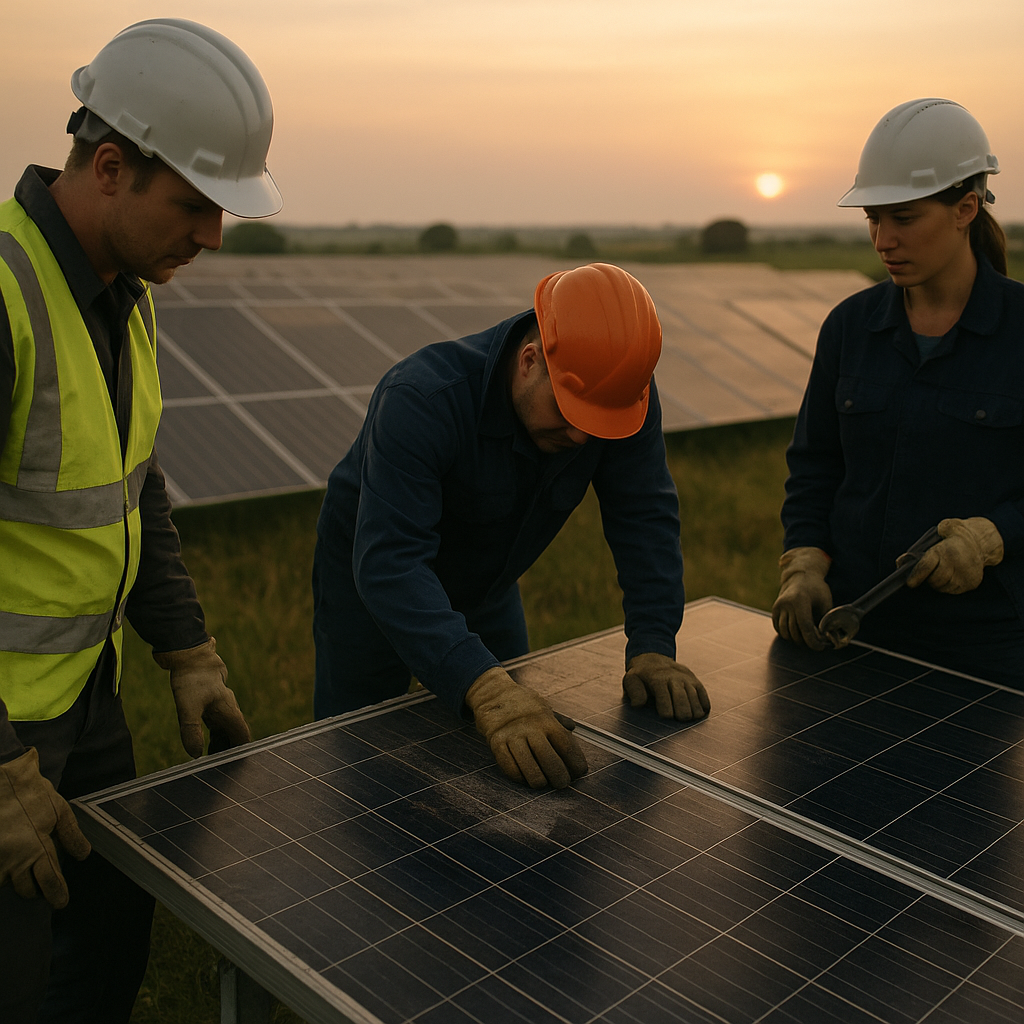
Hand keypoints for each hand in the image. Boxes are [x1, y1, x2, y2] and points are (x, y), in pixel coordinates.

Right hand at [0, 748, 90, 907]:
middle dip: (36, 889)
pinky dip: (2, 871)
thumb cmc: (29, 792)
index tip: (61, 902)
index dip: (57, 894)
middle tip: (42, 883)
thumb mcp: (58, 808)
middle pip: (26, 890)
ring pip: (7, 883)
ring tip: (23, 866)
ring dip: (15, 879)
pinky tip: (8, 860)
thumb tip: (83, 855)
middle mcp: (14, 858)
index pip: (50, 881)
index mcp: (36, 847)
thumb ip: (71, 834)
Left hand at [154, 638, 250, 756]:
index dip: (240, 751)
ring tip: (210, 759)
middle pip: (234, 734)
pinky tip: (203, 741)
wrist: (189, 654)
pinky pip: (217, 722)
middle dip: (229, 750)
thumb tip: (195, 755)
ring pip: (225, 728)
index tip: (234, 765)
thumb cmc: (190, 679)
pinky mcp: (211, 701)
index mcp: (229, 711)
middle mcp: (228, 708)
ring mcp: (220, 704)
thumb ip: (191, 731)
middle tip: (219, 767)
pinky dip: (213, 734)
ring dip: (221, 743)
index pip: (242, 736)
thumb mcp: (187, 707)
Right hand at [464, 667, 587, 788]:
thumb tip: (573, 728)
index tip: (579, 772)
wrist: (492, 693)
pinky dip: (520, 778)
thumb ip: (558, 720)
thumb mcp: (543, 706)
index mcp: (546, 719)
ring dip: (540, 782)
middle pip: (551, 761)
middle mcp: (530, 728)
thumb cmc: (523, 703)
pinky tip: (525, 777)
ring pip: (531, 770)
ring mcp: (512, 736)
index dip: (576, 763)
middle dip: (560, 778)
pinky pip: (510, 769)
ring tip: (543, 782)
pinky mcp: (496, 743)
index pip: (567, 746)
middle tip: (562, 783)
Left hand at [622, 652, 710, 719]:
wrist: (653, 658)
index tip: (666, 717)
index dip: (666, 711)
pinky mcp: (695, 680)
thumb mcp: (631, 680)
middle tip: (679, 719)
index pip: (665, 698)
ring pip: (695, 697)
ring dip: (694, 711)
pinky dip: (704, 705)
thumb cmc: (642, 675)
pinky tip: (700, 712)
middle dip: (682, 713)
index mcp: (657, 679)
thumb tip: (638, 704)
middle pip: (683, 699)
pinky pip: (703, 694)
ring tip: (689, 718)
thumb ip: (634, 692)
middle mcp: (674, 678)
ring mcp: (686, 679)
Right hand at [772, 547, 832, 649]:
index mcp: (799, 600)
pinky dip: (787, 634)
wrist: (801, 576)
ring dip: (796, 639)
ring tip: (807, 638)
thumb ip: (825, 621)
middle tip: (816, 643)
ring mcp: (778, 607)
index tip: (820, 647)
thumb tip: (828, 639)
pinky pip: (779, 628)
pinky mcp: (774, 610)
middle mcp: (786, 604)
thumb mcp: (825, 602)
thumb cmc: (816, 589)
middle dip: (806, 641)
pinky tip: (798, 632)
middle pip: (794, 632)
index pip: (805, 627)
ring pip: (785, 633)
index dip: (813, 641)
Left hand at [905, 518, 1002, 593]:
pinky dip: (946, 586)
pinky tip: (949, 576)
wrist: (982, 542)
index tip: (910, 583)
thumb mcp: (940, 531)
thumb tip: (900, 562)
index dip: (917, 575)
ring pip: (942, 587)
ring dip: (937, 582)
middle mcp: (957, 564)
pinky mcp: (971, 583)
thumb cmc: (956, 536)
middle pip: (934, 580)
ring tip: (940, 571)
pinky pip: (952, 591)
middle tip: (929, 570)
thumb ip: (919, 547)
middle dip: (927, 578)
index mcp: (947, 550)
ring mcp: (966, 575)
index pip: (927, 566)